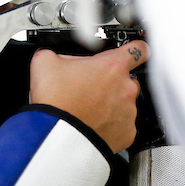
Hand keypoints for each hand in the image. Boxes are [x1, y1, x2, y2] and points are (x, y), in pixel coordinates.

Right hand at [29, 42, 148, 152]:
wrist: (57, 136)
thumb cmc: (55, 102)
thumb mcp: (45, 63)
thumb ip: (57, 53)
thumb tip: (54, 55)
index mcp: (113, 66)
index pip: (139, 49)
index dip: (135, 48)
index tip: (131, 52)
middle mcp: (127, 88)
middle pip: (128, 79)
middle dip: (112, 82)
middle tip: (90, 88)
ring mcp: (129, 112)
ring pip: (125, 103)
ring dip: (111, 104)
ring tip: (88, 109)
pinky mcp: (127, 133)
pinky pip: (123, 125)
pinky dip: (111, 125)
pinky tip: (94, 123)